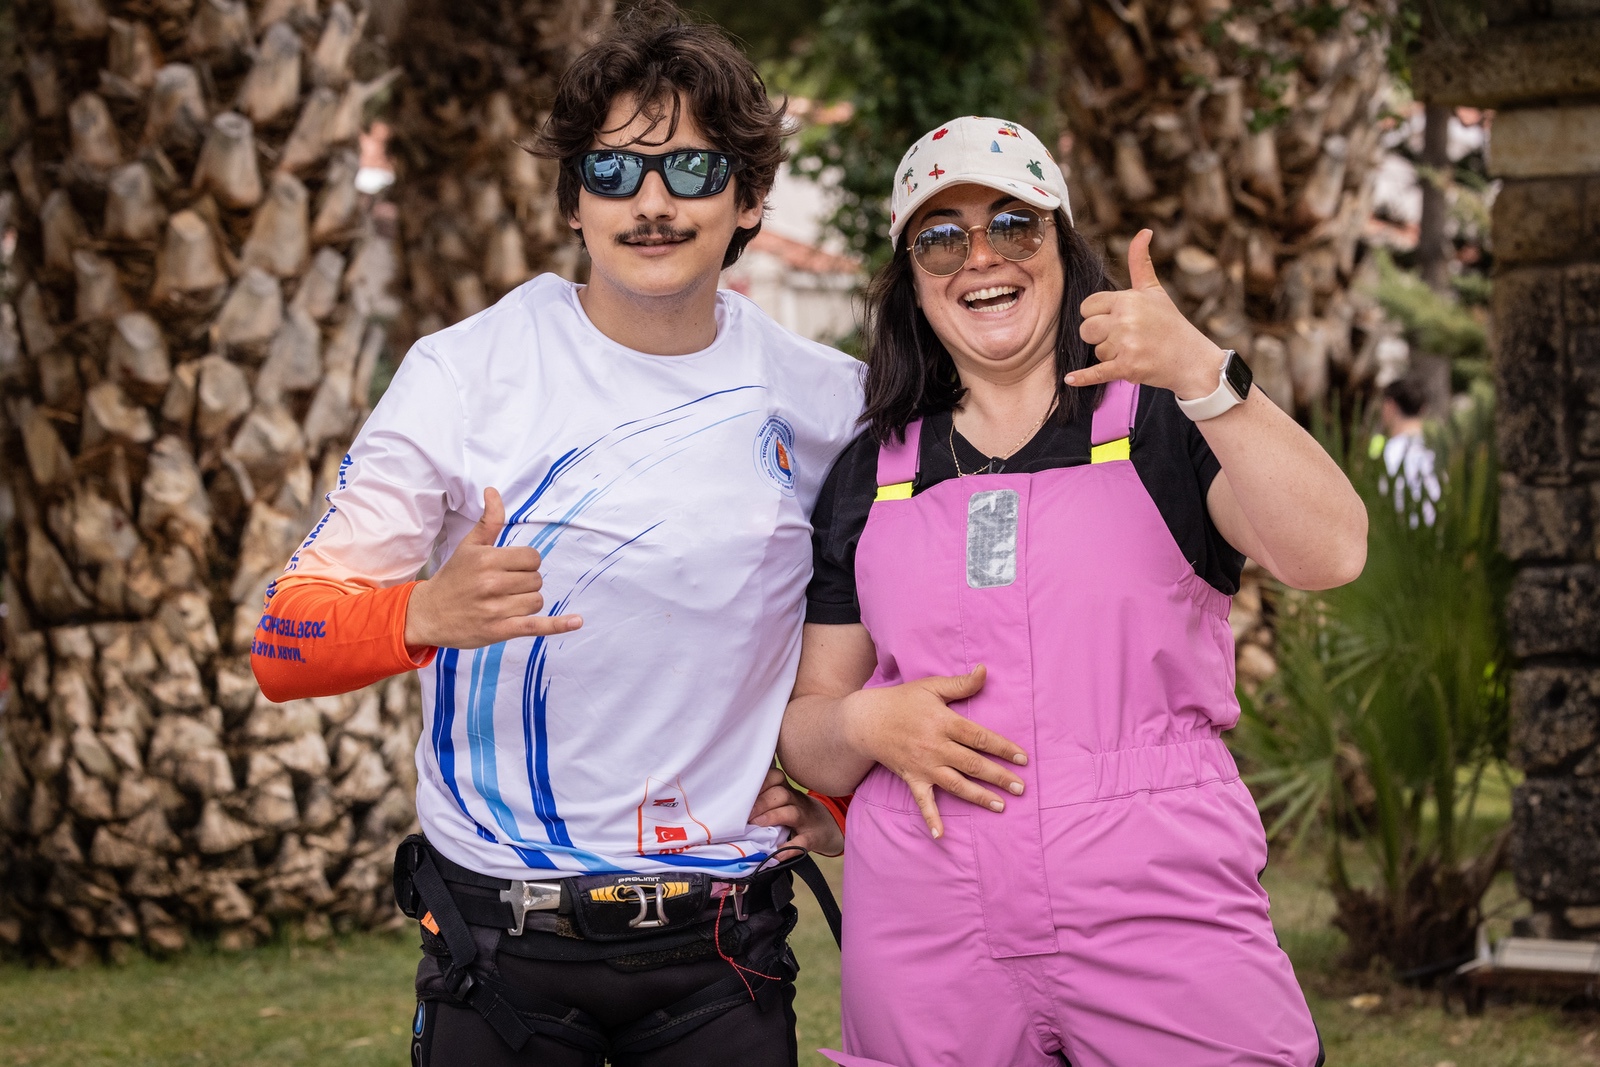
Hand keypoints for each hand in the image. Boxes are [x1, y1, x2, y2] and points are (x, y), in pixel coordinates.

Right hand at [403, 488, 582, 648]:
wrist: (428, 614)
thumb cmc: (453, 577)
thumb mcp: (469, 546)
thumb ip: (489, 521)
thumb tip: (493, 491)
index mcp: (487, 559)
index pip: (532, 557)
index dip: (526, 563)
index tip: (510, 568)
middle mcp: (492, 583)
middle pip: (536, 579)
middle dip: (525, 582)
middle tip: (503, 587)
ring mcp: (496, 608)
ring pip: (536, 600)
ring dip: (526, 602)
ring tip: (504, 603)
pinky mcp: (500, 630)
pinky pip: (536, 626)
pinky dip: (558, 625)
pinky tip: (576, 621)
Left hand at [748, 766, 843, 856]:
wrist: (829, 827)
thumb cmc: (797, 812)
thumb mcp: (784, 800)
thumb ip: (765, 796)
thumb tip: (734, 801)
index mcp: (787, 791)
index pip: (775, 777)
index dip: (759, 783)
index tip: (742, 793)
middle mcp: (797, 801)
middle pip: (781, 793)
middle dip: (761, 802)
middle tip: (745, 815)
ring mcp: (806, 819)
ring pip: (792, 812)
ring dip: (772, 817)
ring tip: (757, 826)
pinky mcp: (812, 838)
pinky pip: (802, 842)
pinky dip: (790, 848)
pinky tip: (777, 853)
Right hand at [838, 665, 1026, 839]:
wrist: (866, 721)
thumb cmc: (902, 701)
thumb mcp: (931, 687)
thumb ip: (960, 684)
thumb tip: (985, 671)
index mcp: (944, 722)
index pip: (980, 737)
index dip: (1003, 748)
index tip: (1023, 758)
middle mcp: (936, 746)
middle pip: (973, 764)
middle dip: (998, 776)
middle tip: (1021, 788)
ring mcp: (924, 766)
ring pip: (956, 784)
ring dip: (979, 796)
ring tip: (1001, 806)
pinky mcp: (912, 779)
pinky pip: (923, 802)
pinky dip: (931, 819)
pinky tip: (941, 836)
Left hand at [1070, 228, 1226, 399]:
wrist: (1191, 359)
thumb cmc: (1170, 323)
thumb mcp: (1154, 290)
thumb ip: (1140, 262)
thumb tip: (1143, 231)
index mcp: (1127, 299)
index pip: (1088, 307)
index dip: (1097, 315)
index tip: (1115, 320)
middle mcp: (1125, 320)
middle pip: (1086, 329)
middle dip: (1099, 336)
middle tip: (1122, 338)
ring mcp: (1126, 345)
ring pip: (1096, 351)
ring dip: (1109, 355)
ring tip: (1133, 351)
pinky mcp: (1127, 368)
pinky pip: (1096, 372)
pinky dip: (1083, 378)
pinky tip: (1070, 379)